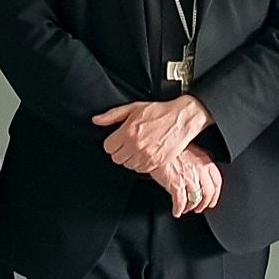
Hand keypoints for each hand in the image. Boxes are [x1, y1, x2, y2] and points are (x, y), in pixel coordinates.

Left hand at [92, 96, 212, 174]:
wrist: (182, 119)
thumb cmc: (160, 112)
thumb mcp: (134, 108)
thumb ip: (113, 115)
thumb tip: (96, 120)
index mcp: (128, 132)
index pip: (108, 147)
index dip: (112, 143)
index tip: (119, 140)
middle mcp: (136, 145)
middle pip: (116, 158)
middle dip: (120, 151)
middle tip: (129, 144)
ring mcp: (146, 156)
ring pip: (128, 165)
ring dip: (131, 159)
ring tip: (139, 148)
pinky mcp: (156, 163)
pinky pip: (140, 170)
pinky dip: (141, 164)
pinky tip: (146, 153)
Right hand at [149, 143, 222, 216]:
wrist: (155, 146)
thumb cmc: (170, 148)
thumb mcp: (190, 150)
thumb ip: (198, 163)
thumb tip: (201, 176)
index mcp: (204, 160)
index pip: (217, 181)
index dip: (215, 195)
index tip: (212, 201)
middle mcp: (199, 170)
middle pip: (208, 193)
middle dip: (204, 204)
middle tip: (199, 208)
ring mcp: (188, 178)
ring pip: (195, 199)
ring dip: (191, 207)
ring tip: (186, 209)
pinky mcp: (176, 185)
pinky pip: (180, 202)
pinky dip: (179, 209)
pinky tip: (177, 212)